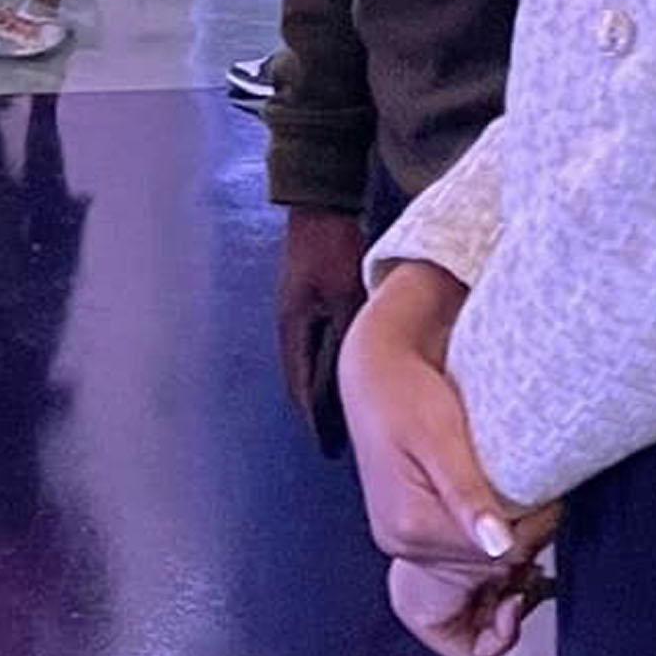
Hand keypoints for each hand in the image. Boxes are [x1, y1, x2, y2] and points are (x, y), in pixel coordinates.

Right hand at [276, 205, 368, 425]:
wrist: (321, 205)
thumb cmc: (332, 249)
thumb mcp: (345, 293)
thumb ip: (351, 333)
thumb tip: (363, 377)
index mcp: (293, 330)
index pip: (302, 389)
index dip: (316, 421)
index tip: (330, 449)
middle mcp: (292, 328)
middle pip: (306, 382)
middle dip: (322, 412)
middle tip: (344, 442)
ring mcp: (301, 314)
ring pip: (317, 365)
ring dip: (330, 389)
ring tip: (352, 417)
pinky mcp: (314, 301)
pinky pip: (325, 345)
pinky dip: (337, 366)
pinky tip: (358, 374)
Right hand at [341, 270, 559, 655]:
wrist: (374, 372)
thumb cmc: (404, 391)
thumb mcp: (441, 436)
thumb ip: (468, 493)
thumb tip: (498, 545)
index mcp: (409, 524)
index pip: (493, 555)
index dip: (532, 530)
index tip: (551, 497)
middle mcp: (399, 541)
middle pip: (485, 565)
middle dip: (521, 536)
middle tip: (542, 496)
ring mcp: (400, 539)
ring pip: (475, 564)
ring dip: (505, 539)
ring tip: (523, 500)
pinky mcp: (407, 529)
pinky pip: (458, 552)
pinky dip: (486, 536)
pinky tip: (497, 510)